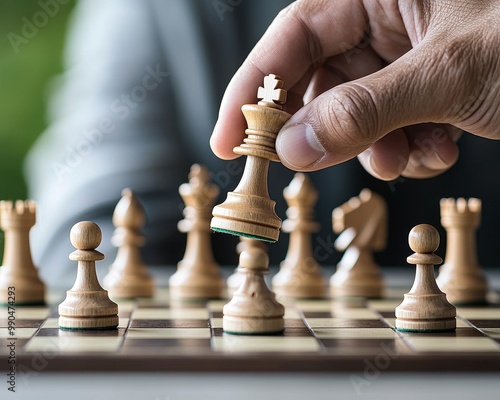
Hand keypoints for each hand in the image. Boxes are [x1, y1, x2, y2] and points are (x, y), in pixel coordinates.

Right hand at [210, 0, 499, 179]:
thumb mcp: (451, 72)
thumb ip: (365, 110)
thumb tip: (295, 148)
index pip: (292, 38)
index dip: (253, 91)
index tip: (227, 141)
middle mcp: (387, 15)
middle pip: (321, 79)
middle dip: (323, 129)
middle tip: (307, 165)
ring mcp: (407, 52)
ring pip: (357, 111)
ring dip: (375, 146)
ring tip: (411, 153)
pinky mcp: (427, 84)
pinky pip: (392, 123)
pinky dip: (408, 146)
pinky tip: (440, 146)